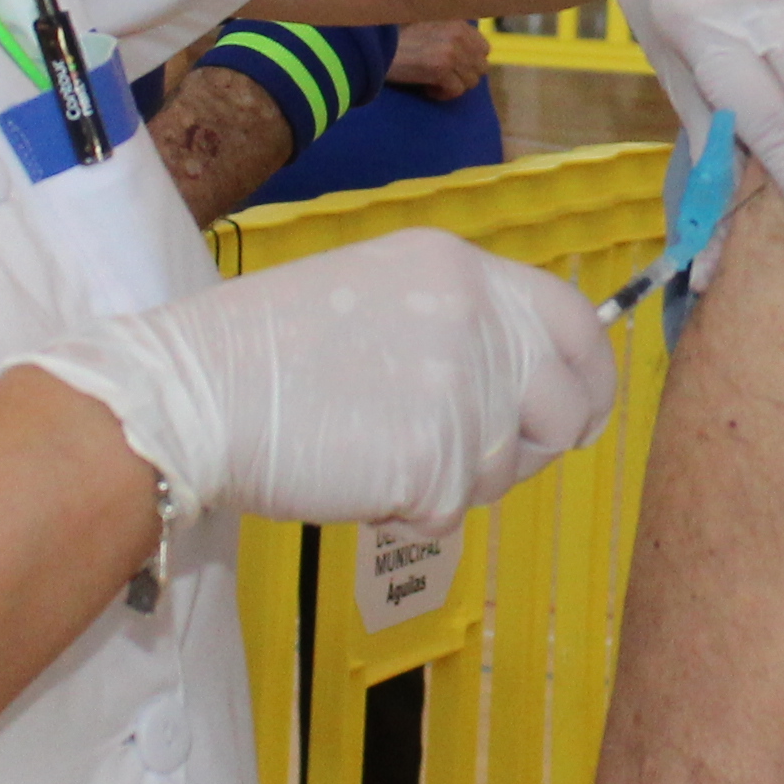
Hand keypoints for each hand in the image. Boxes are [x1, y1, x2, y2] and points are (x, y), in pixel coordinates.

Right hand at [28, 231, 616, 530]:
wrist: (195, 393)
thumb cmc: (267, 352)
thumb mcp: (380, 292)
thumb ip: (459, 324)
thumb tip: (520, 380)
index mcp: (463, 270)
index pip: (575, 322)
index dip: (588, 376)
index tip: (581, 411)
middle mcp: (479, 322)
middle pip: (565, 405)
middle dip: (538, 445)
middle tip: (476, 460)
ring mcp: (464, 394)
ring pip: (507, 468)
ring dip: (454, 480)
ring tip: (373, 450)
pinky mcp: (438, 464)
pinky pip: (450, 513)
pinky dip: (407, 514)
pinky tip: (354, 478)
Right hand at [392, 19, 493, 99]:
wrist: (377, 48)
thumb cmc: (400, 40)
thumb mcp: (432, 27)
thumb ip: (454, 37)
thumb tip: (474, 58)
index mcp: (458, 23)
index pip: (484, 49)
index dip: (471, 61)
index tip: (455, 67)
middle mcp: (458, 35)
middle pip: (481, 68)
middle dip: (464, 76)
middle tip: (444, 78)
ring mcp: (451, 52)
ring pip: (471, 82)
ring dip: (453, 86)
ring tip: (434, 83)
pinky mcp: (441, 69)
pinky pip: (456, 91)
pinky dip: (442, 94)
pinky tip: (427, 89)